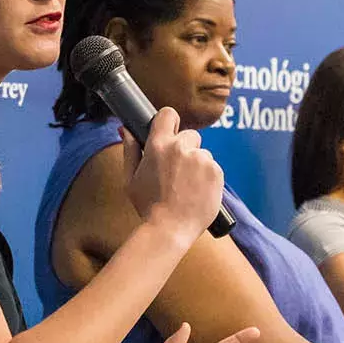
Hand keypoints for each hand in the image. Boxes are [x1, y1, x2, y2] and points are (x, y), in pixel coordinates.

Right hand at [122, 106, 223, 240]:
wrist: (171, 228)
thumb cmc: (148, 206)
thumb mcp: (131, 178)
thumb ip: (130, 150)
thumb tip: (127, 130)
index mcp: (158, 145)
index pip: (168, 114)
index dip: (169, 121)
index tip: (170, 130)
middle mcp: (181, 148)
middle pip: (190, 135)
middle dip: (185, 148)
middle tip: (177, 171)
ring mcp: (201, 159)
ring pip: (203, 153)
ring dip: (198, 164)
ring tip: (187, 186)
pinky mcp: (216, 171)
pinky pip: (214, 167)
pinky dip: (208, 177)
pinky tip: (197, 192)